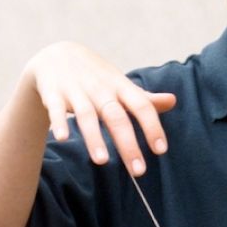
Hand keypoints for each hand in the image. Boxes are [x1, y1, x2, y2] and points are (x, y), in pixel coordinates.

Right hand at [24, 41, 176, 175]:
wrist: (57, 55)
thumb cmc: (97, 77)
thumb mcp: (121, 84)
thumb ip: (144, 98)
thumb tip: (173, 101)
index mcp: (121, 87)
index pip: (142, 107)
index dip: (152, 127)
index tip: (161, 150)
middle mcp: (100, 89)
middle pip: (116, 117)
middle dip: (128, 144)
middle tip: (138, 171)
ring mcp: (76, 91)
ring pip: (86, 115)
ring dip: (94, 138)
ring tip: (102, 161)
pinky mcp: (53, 94)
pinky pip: (56, 109)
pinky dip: (59, 123)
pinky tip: (62, 139)